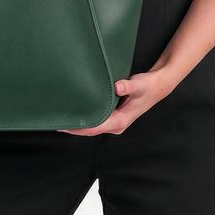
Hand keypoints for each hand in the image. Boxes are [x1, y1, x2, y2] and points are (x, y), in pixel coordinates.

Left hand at [57, 65, 175, 136]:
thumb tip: (118, 87)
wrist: (157, 86)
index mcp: (120, 121)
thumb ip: (128, 85)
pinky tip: (77, 112)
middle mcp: (116, 124)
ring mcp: (115, 121)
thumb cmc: (148, 86)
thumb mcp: (139, 84)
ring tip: (63, 117)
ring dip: (80, 124)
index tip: (64, 125)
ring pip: (94, 126)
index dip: (79, 128)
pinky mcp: (114, 116)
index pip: (95, 128)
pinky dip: (87, 118)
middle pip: (92, 130)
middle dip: (75, 127)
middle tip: (57, 120)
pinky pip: (97, 121)